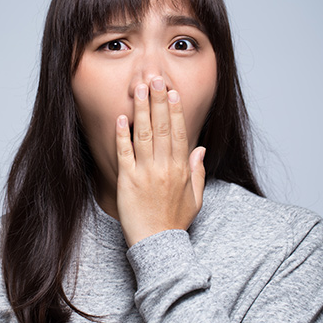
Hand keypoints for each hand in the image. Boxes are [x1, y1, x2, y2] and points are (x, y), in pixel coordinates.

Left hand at [115, 76, 205, 246]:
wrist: (157, 244)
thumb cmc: (175, 223)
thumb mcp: (196, 198)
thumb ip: (198, 172)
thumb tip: (200, 149)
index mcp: (182, 169)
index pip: (179, 133)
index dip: (175, 111)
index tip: (172, 92)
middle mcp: (165, 167)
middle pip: (162, 128)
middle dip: (159, 101)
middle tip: (156, 79)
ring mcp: (146, 173)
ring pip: (144, 135)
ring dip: (142, 110)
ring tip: (139, 89)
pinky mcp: (128, 181)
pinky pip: (125, 153)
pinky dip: (123, 135)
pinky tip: (122, 118)